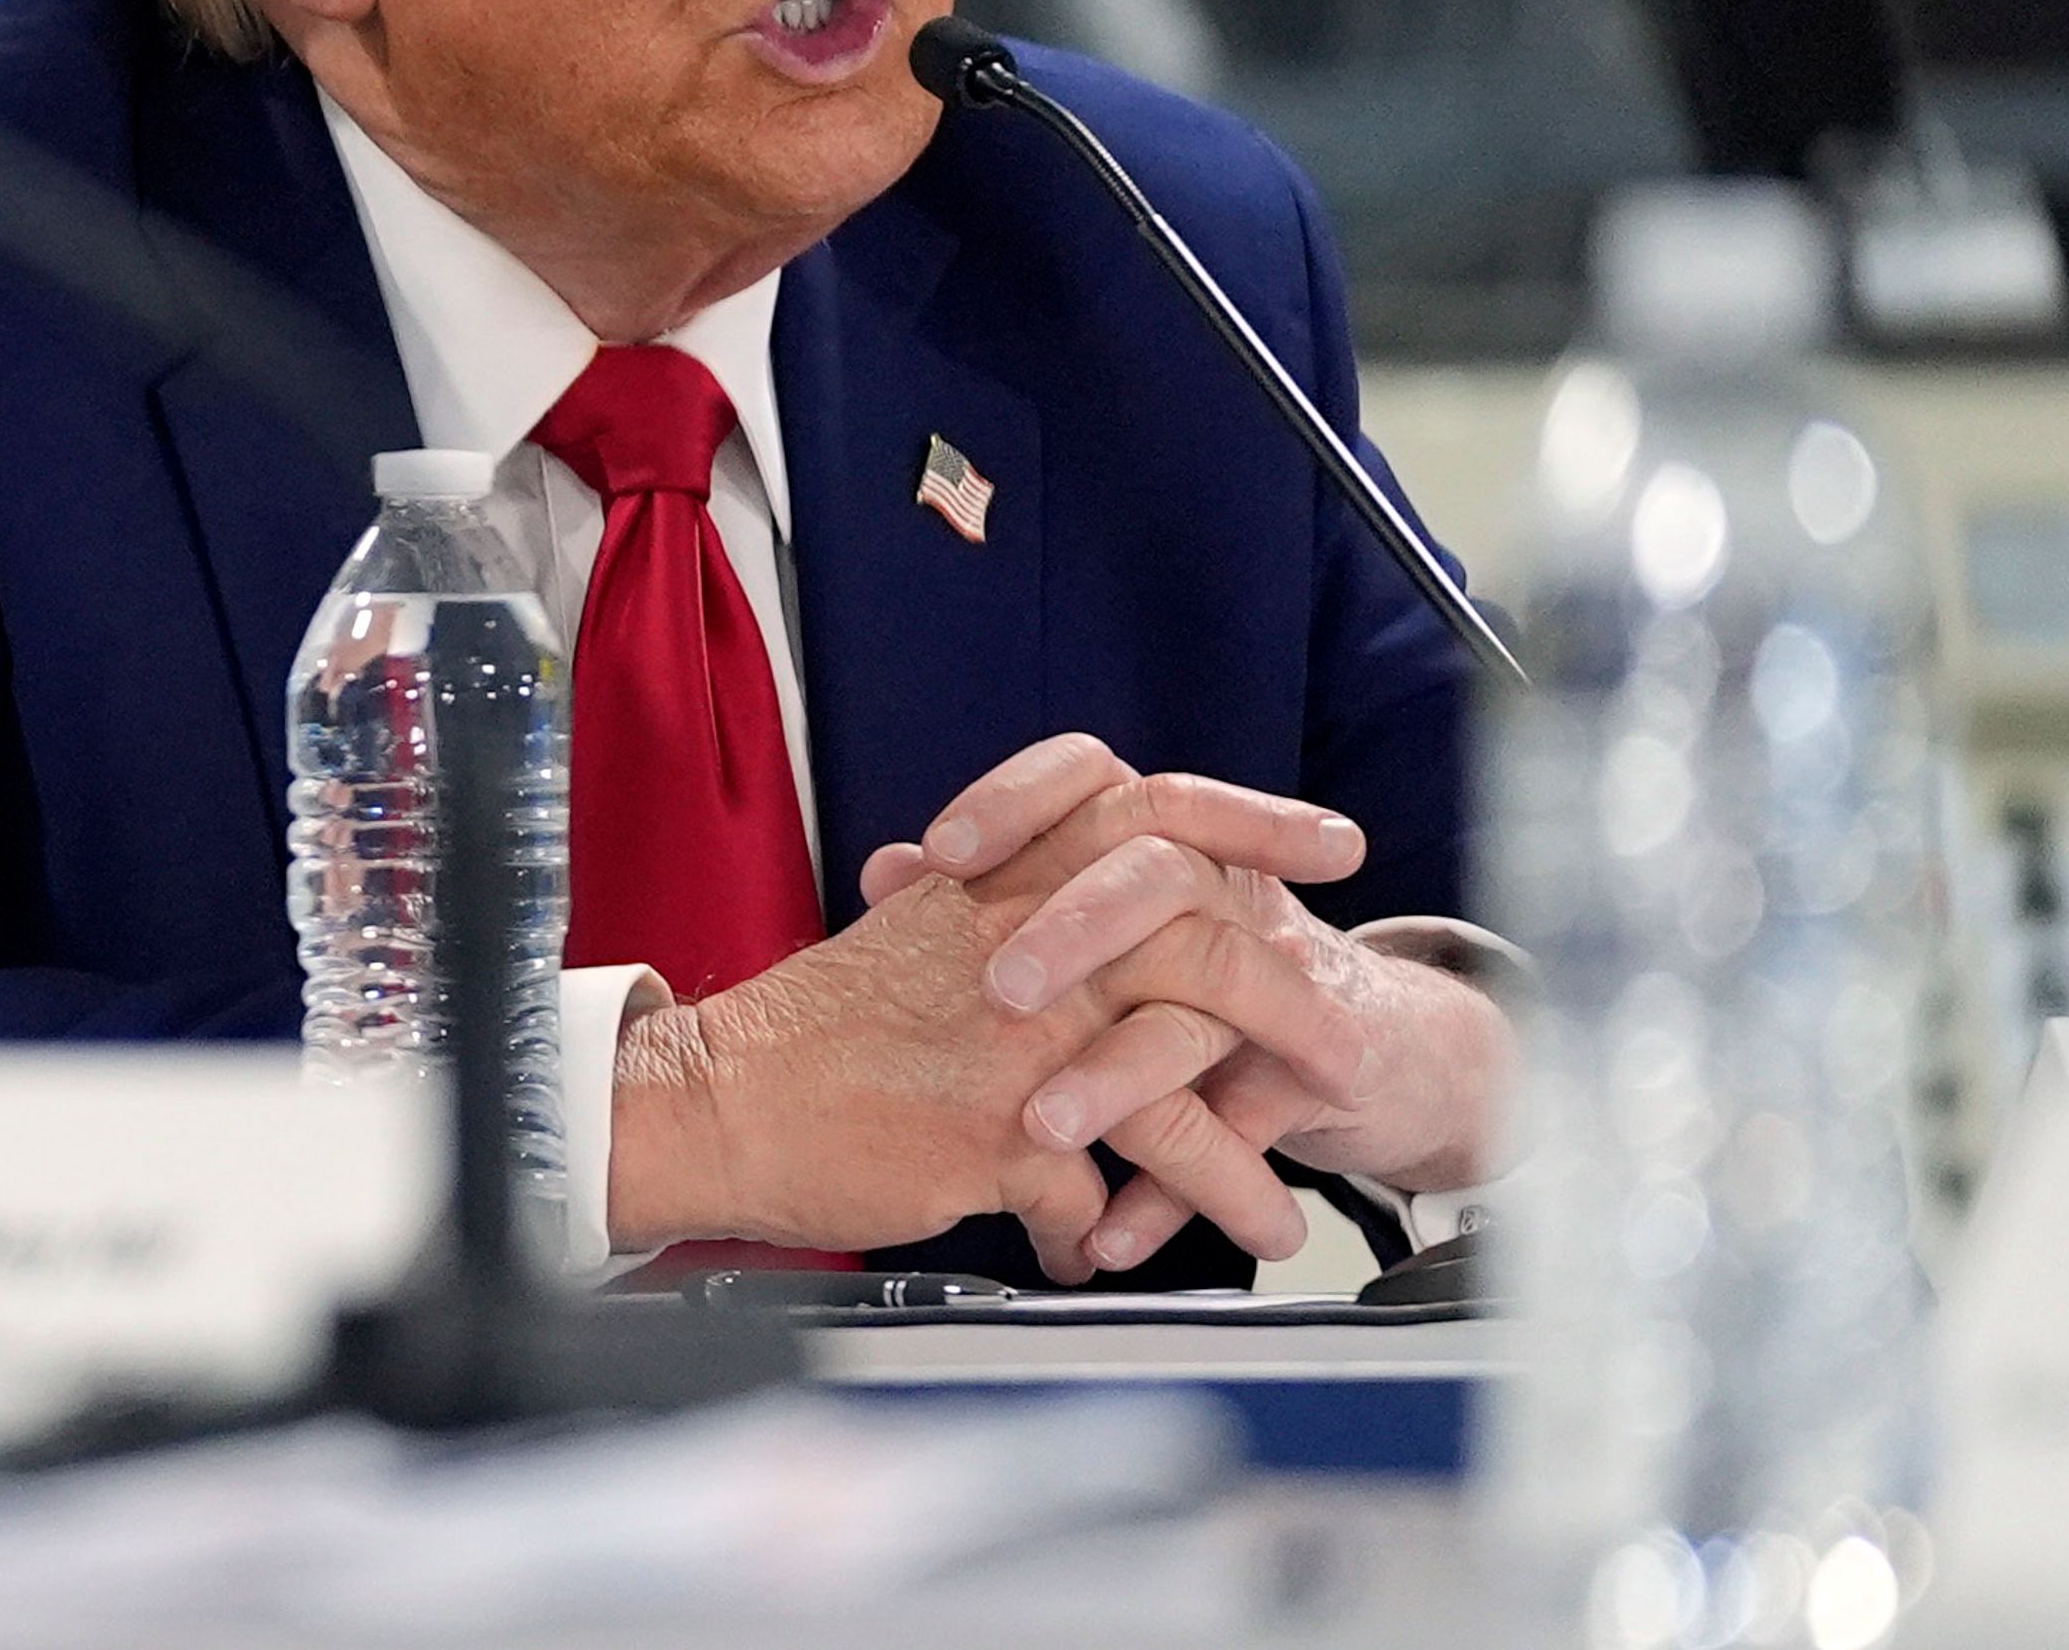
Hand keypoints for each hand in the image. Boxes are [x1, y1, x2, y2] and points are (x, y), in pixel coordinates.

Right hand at [606, 734, 1371, 1275]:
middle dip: (1293, 1005)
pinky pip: (1093, 1198)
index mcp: (1006, 881)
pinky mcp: (992, 1137)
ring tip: (1276, 1224)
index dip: (1252, 820)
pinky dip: (1109, 1238)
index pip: (1151, 812)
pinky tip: (1109, 1256)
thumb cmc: (811, 1029)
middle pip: (1198, 945)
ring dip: (1234, 1174)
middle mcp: (1021, 947)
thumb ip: (1002, 910)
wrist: (725, 1098)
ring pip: (1169, 1097)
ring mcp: (1014, 1043)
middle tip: (1343, 1055)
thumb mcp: (917, 930)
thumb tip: (1067, 908)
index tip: (1328, 841)